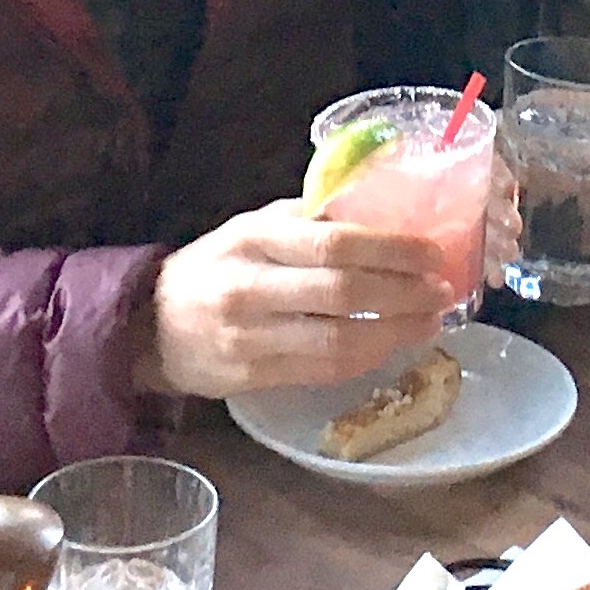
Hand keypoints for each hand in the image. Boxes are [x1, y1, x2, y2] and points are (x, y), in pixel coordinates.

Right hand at [141, 203, 462, 397]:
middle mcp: (250, 287)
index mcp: (252, 239)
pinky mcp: (253, 377)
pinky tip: (391, 345)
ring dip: (394, 333)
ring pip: (338, 342)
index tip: (432, 253)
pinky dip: (366, 358)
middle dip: (403, 294)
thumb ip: (306, 221)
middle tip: (442, 291)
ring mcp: (250, 338)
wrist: (148, 327)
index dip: (391, 250)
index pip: (333, 243)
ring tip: (429, 321)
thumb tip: (379, 211)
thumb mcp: (249, 228)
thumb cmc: (213, 268)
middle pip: (343, 294)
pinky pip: (323, 371)